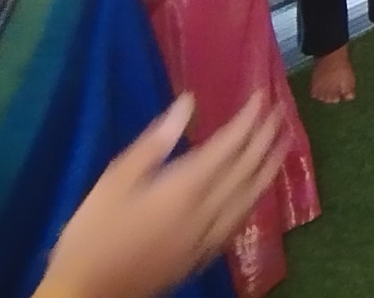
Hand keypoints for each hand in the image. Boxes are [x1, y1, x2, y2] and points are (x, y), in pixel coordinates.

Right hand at [40, 93, 285, 297]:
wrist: (88, 292)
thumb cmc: (94, 231)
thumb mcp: (115, 179)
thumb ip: (155, 141)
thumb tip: (187, 103)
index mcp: (185, 187)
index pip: (229, 146)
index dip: (249, 119)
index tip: (262, 96)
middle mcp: (206, 211)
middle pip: (247, 170)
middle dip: (267, 138)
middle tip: (282, 112)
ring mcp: (207, 237)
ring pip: (251, 197)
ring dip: (270, 168)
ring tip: (284, 145)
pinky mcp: (202, 255)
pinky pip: (240, 220)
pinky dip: (255, 198)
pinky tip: (256, 192)